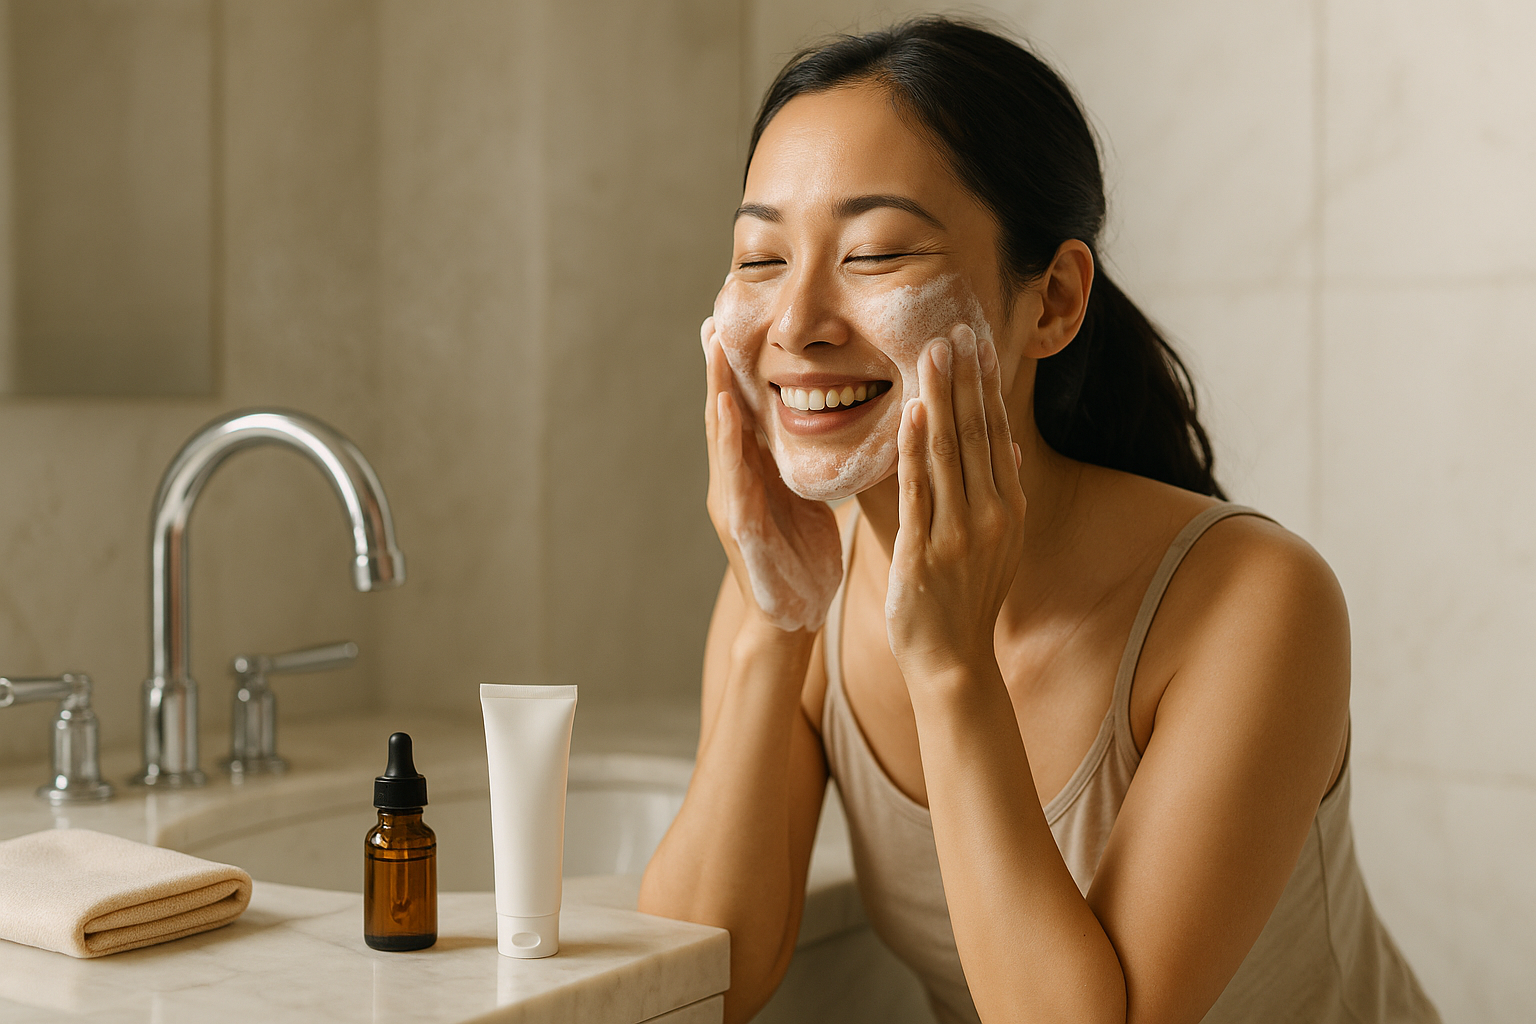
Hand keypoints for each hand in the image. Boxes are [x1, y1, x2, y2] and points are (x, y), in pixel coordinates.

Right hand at [701, 317, 842, 632]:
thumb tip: (829, 426)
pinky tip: (729, 411)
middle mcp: (735, 483)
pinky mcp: (741, 528)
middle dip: (717, 369)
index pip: (747, 413)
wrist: (795, 619)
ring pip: (721, 438)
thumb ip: (802, 465)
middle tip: (713, 319)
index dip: (739, 371)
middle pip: (725, 415)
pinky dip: (729, 441)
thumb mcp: (806, 500)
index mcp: (753, 475)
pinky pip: (734, 476)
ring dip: (716, 392)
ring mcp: (733, 504)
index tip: (737, 325)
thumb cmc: (804, 560)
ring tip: (713, 349)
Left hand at [885, 324, 1026, 678]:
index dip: (986, 385)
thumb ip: (997, 493)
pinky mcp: (925, 552)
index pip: (996, 433)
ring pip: (950, 452)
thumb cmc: (966, 601)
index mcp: (1009, 509)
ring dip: (941, 399)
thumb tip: (1002, 444)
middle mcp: (991, 516)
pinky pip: (919, 490)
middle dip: (965, 378)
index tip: (976, 342)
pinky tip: (910, 413)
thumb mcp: (997, 544)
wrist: (954, 662)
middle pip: (977, 433)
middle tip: (954, 328)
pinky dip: (914, 449)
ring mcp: (959, 534)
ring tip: (933, 353)